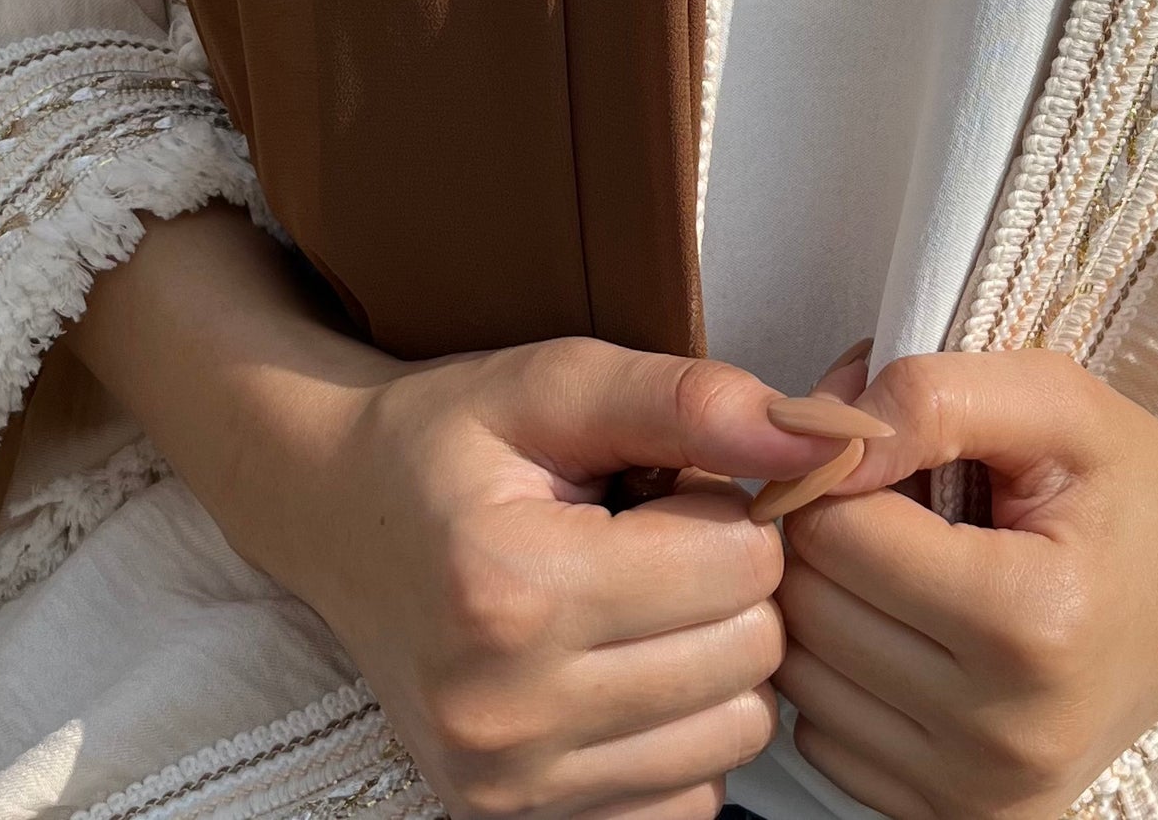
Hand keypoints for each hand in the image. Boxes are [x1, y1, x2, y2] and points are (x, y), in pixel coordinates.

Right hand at [68, 212, 871, 819]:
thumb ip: (694, 399)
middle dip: (733, 581)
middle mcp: (504, 710)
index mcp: (514, 589)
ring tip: (643, 598)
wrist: (333, 511)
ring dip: (716, 660)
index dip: (732, 506)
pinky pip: (687, 802)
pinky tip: (628, 666)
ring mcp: (505, 785)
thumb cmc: (450, 439)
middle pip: (747, 655)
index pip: (741, 565)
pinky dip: (681, 734)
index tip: (675, 484)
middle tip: (662, 537)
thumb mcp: (559, 380)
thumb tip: (824, 435)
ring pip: (734, 736)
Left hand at [775, 350, 1157, 819]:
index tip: (890, 449)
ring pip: (806, 679)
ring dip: (833, 603)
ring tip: (912, 562)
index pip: (838, 535)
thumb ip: (931, 397)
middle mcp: (1006, 734)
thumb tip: (808, 434)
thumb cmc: (1129, 480)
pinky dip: (846, 677)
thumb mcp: (1052, 399)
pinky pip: (828, 741)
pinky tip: (912, 629)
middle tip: (901, 500)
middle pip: (811, 609)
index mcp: (1031, 621)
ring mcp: (986, 795)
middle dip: (831, 531)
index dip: (845, 470)